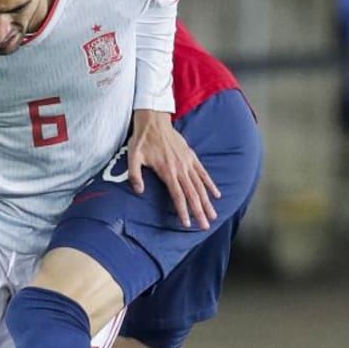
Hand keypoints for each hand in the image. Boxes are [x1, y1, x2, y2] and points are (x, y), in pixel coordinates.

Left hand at [128, 109, 220, 229]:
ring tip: (213, 215)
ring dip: (207, 201)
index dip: (183, 211)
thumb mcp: (133, 157)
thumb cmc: (142, 140)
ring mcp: (188, 162)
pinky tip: (216, 195)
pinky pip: (203, 173)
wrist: (154, 121)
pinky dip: (210, 184)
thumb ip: (135, 175)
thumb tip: (139, 191)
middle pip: (192, 194)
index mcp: (167, 171)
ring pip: (200, 186)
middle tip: (206, 226)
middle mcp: (180, 168)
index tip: (188, 224)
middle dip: (200, 211)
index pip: (178, 195)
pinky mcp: (191, 156)